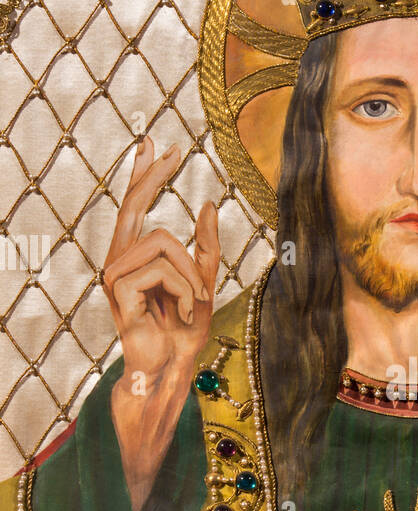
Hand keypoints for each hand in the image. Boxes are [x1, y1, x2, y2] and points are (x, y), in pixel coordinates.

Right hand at [103, 137, 219, 381]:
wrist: (172, 366)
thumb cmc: (184, 329)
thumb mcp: (204, 281)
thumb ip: (206, 246)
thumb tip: (209, 203)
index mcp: (133, 256)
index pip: (132, 207)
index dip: (141, 174)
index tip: (152, 144)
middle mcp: (118, 260)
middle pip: (134, 206)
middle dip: (153, 176)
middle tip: (174, 150)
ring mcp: (115, 274)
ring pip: (165, 242)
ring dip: (192, 273)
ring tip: (194, 302)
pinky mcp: (120, 288)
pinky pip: (165, 269)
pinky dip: (186, 290)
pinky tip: (183, 312)